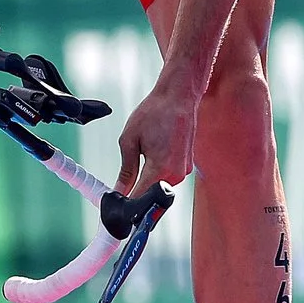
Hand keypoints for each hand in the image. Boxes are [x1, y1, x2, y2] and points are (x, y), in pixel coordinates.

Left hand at [115, 73, 201, 195]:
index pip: (140, 198)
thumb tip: (119, 189)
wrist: (178, 96)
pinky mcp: (186, 166)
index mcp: (161, 168)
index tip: (117, 205)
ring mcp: (183, 171)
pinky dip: (158, 173)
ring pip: (159, 187)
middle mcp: (175, 174)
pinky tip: (152, 155)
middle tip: (123, 183)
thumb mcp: (130, 140)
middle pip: (151, 196)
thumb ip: (126, 169)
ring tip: (142, 158)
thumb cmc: (155, 112)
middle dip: (136, 193)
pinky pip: (168, 177)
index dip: (126, 204)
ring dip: (147, 182)